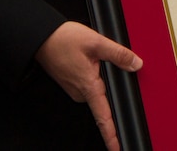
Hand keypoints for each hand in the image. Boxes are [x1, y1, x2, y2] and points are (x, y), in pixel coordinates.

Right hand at [34, 21, 142, 150]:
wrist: (40, 37)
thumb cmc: (63, 40)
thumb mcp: (95, 42)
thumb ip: (118, 54)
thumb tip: (136, 63)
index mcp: (89, 86)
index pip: (103, 118)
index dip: (111, 136)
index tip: (118, 148)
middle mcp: (81, 92)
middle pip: (104, 101)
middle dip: (111, 89)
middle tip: (105, 67)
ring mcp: (75, 89)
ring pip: (96, 91)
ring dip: (100, 79)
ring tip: (95, 60)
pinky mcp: (72, 84)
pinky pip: (89, 85)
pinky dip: (93, 77)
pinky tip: (90, 63)